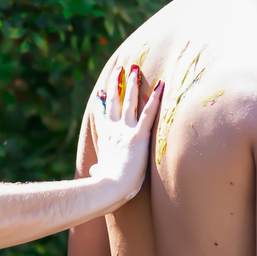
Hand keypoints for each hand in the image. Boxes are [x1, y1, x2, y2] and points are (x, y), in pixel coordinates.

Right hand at [89, 64, 163, 200]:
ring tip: (134, 68)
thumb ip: (97, 170)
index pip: (102, 117)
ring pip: (130, 101)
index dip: (101, 104)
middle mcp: (114, 130)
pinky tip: (162, 85)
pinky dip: (156, 98)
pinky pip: (149, 113)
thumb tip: (94, 171)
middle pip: (115, 102)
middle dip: (116, 84)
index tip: (101, 93)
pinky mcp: (139, 136)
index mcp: (105, 140)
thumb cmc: (105, 185)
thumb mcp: (98, 174)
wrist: (109, 187)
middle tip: (119, 70)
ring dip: (132, 83)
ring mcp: (126, 131)